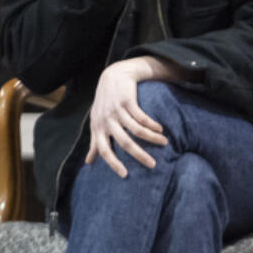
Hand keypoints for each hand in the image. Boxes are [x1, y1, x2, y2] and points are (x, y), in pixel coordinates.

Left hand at [85, 59, 169, 176]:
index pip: (104, 150)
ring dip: (152, 138)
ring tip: (164, 143)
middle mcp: (107, 121)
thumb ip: (94, 143)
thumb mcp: (96, 123)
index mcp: (99, 128)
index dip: (113, 163)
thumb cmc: (104, 103)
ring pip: (136, 130)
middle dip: (139, 155)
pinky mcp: (127, 101)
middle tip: (152, 165)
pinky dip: (152, 124)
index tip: (125, 175)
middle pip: (124, 142)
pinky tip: (160, 129)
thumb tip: (88, 163)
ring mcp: (117, 111)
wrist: (112, 77)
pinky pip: (142, 117)